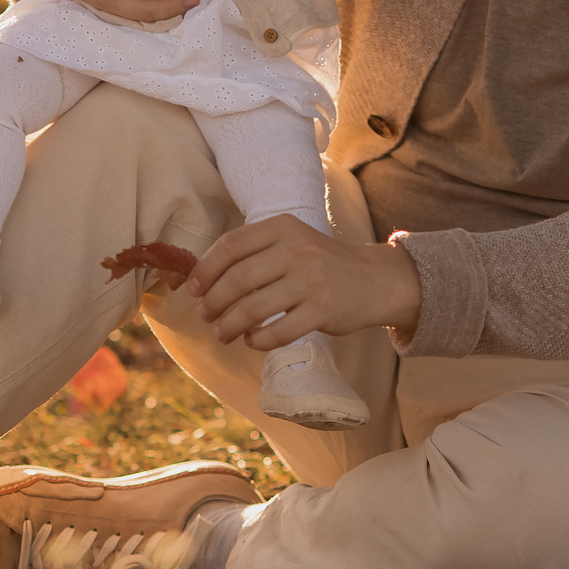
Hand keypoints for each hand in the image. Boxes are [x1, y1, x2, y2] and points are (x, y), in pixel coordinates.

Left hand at [185, 215, 422, 348]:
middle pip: (237, 279)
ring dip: (229, 325)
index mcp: (283, 227)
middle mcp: (296, 250)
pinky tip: (252, 341)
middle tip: (205, 315)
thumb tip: (204, 277)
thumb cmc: (322, 262)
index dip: (205, 269)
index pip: (231, 245)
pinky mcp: (323, 310)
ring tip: (222, 333)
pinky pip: (279, 332)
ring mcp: (311, 280)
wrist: (375, 279)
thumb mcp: (292, 240)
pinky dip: (258, 340)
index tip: (193, 289)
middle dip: (213, 302)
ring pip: (254, 308)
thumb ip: (255, 251)